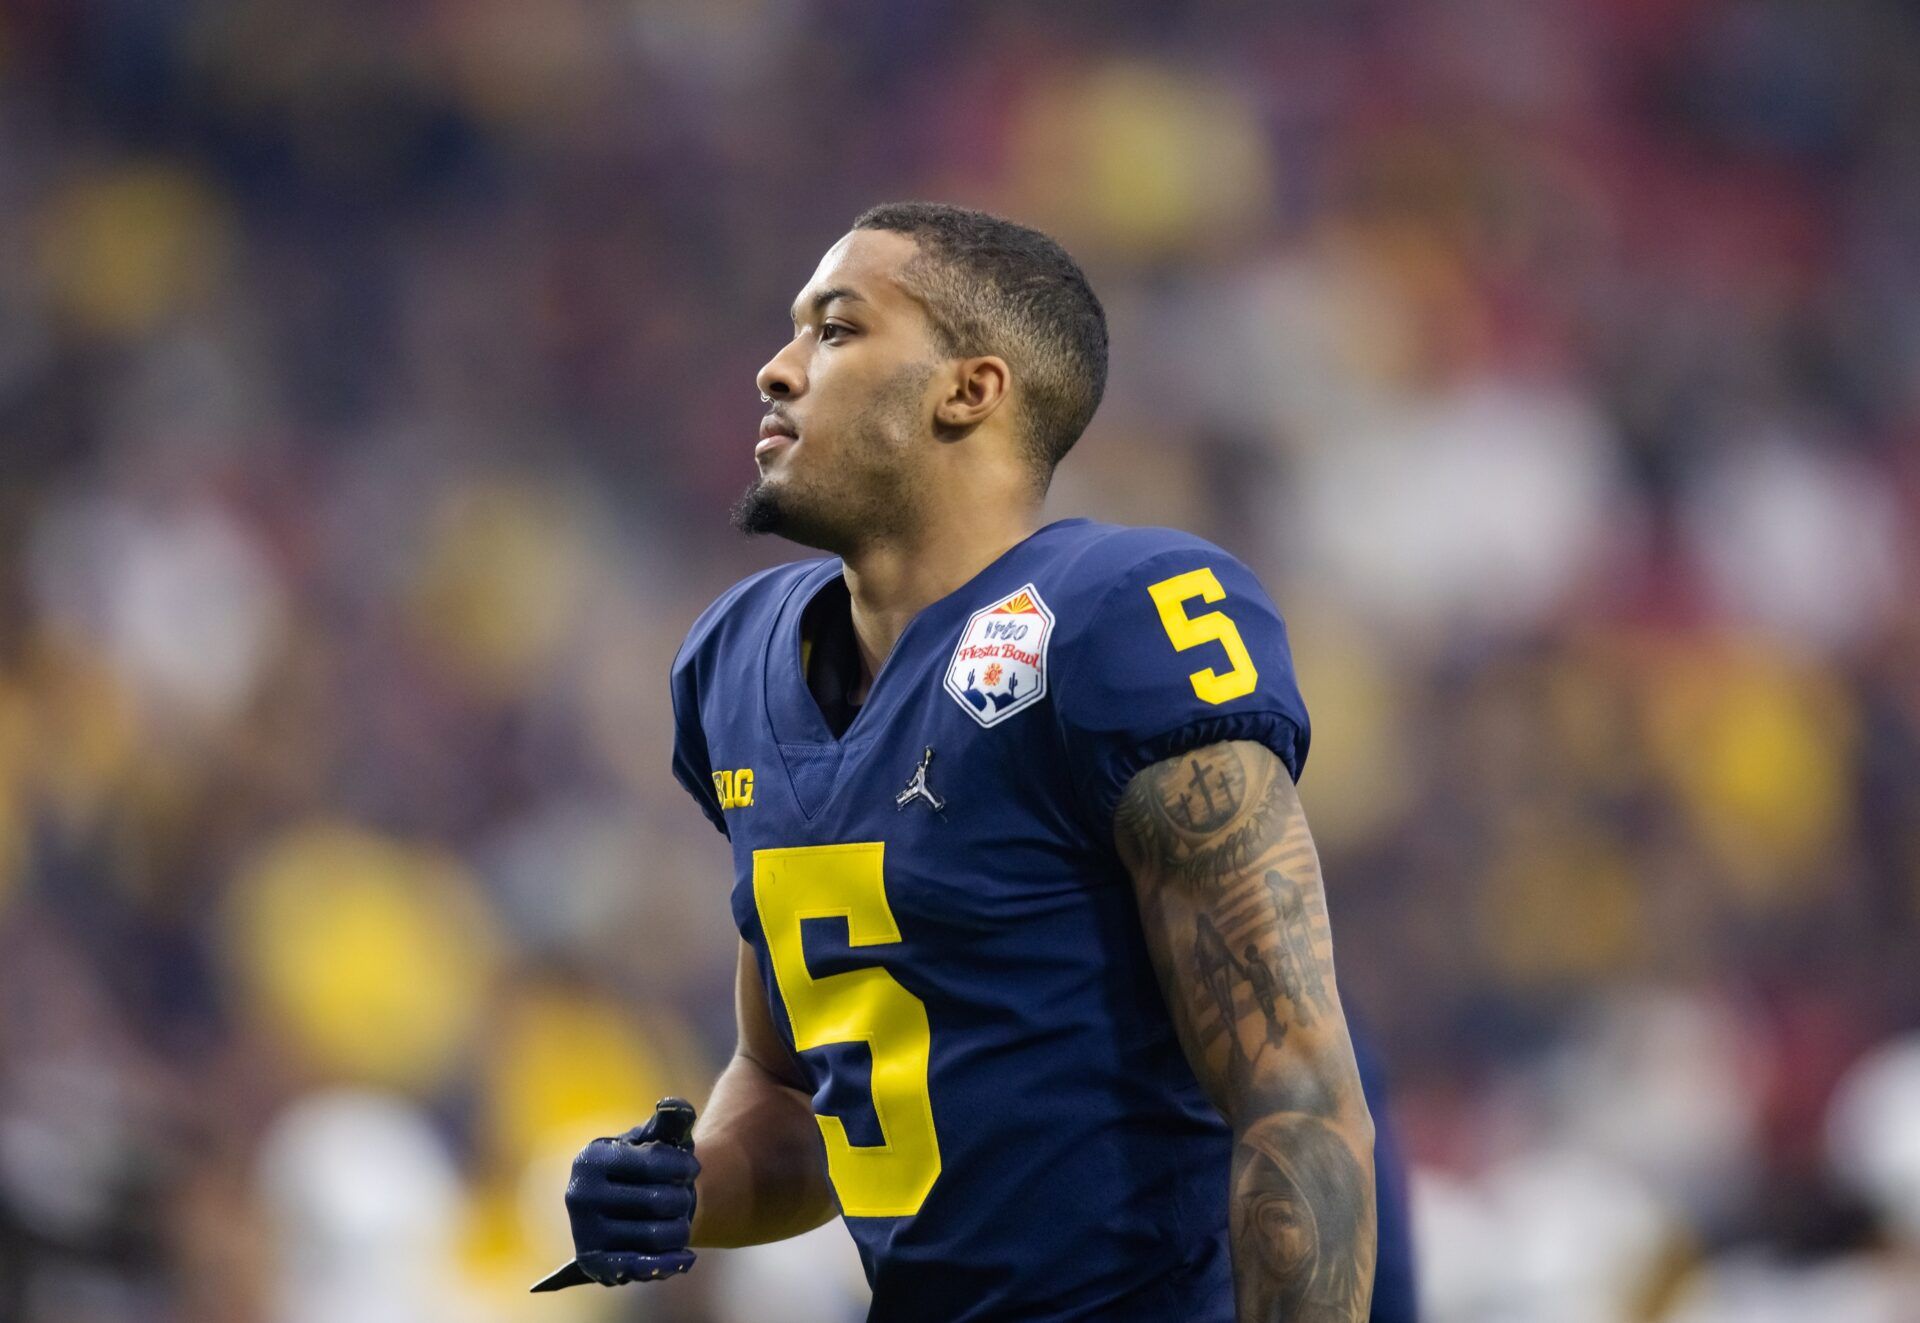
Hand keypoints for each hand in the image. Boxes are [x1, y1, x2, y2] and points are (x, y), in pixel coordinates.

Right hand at [553, 1098, 699, 1287]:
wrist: (629, 1201)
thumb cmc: (648, 1164)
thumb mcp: (657, 1137)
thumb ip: (672, 1119)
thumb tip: (676, 1106)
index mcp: (591, 1159)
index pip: (651, 1163)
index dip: (683, 1165)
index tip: (693, 1167)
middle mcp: (579, 1196)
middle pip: (657, 1203)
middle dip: (682, 1198)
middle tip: (686, 1196)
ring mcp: (584, 1232)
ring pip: (654, 1237)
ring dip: (680, 1230)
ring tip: (683, 1222)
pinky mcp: (594, 1264)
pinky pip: (637, 1268)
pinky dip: (666, 1264)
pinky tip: (687, 1258)